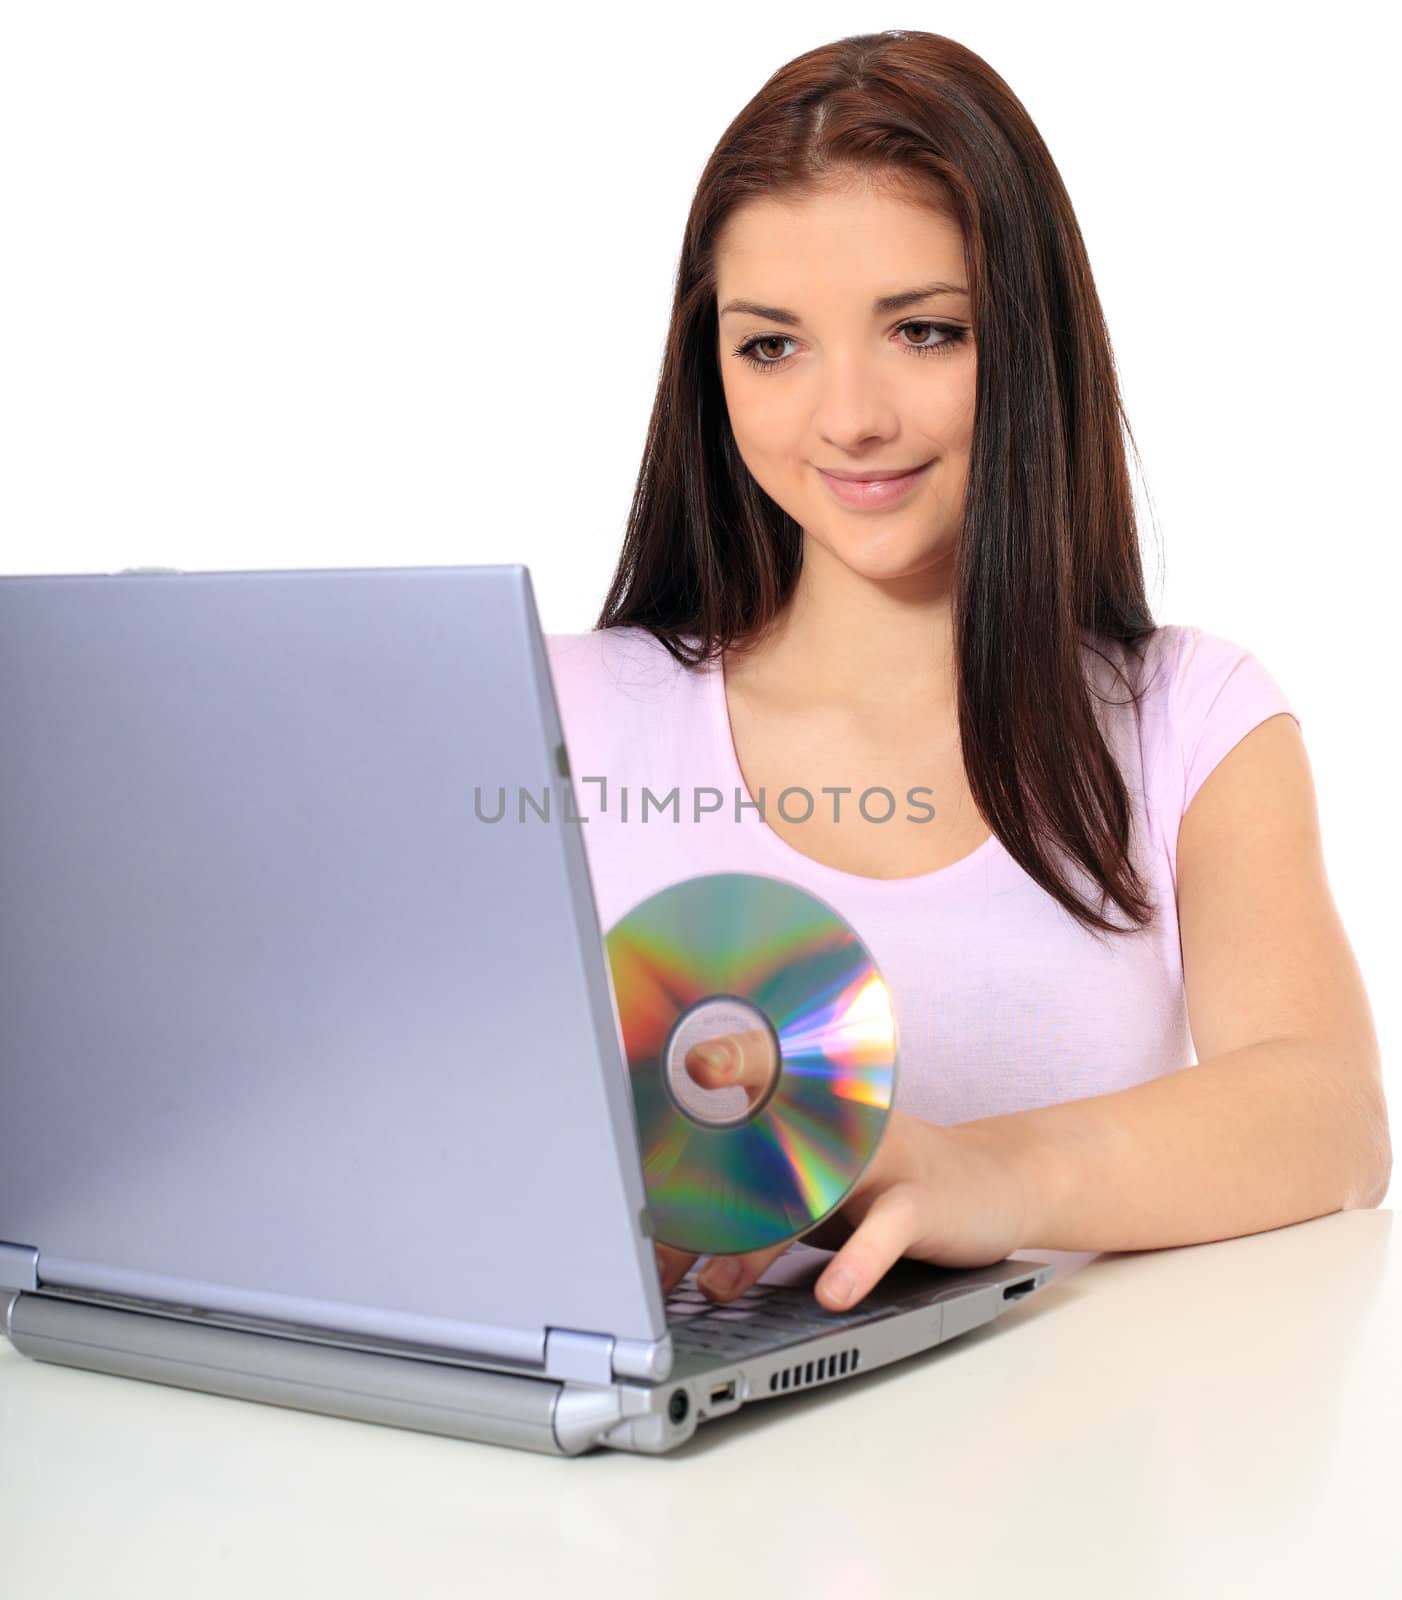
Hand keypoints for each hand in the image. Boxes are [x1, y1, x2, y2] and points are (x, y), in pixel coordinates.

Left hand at [654, 1030, 1033, 1312]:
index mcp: (804, 1104)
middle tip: (649, 1260)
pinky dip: (857, 1259)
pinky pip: (886, 1227)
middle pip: (753, 1157)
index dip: (682, 1096)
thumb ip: (747, 1209)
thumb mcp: (812, 1187)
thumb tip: (660, 1253)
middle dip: (697, 1213)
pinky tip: (831, 1292)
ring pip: (807, 1191)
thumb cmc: (882, 1184)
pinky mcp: (925, 1197)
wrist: (993, 1182)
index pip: (734, 1095)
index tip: (637, 1117)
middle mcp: (836, 1119)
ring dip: (757, 1244)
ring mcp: (881, 1154)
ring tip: (716, 1287)